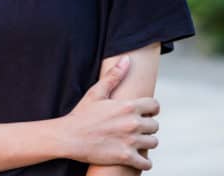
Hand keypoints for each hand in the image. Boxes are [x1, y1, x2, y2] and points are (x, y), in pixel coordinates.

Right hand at [60, 55, 159, 170]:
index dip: (151, 110)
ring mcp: (130, 141)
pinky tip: (137, 159)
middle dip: (148, 127)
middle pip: (155, 125)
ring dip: (147, 143)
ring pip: (153, 142)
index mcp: (128, 106)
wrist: (68, 137)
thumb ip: (114, 76)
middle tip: (138, 129)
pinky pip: (146, 163)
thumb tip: (126, 59)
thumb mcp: (97, 92)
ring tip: (137, 142)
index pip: (154, 106)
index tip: (147, 113)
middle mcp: (132, 123)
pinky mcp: (125, 157)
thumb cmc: (81, 115)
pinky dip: (144, 162)